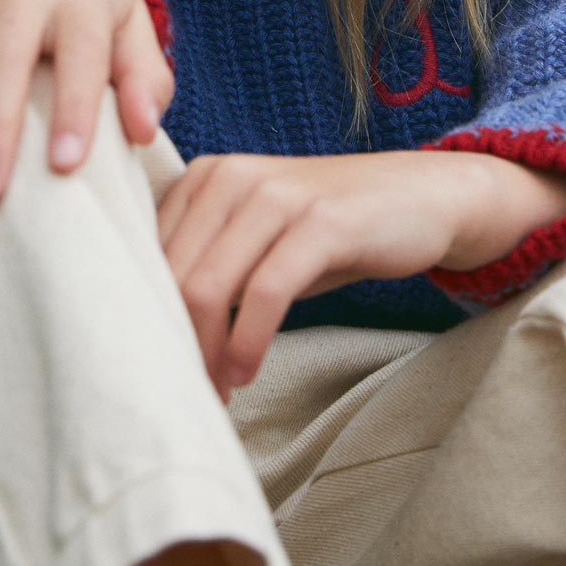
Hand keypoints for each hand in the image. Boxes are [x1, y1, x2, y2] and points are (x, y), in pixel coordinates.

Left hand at [155, 150, 463, 403]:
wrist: (418, 196)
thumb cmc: (326, 230)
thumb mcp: (257, 238)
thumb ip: (208, 265)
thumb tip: (153, 330)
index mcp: (206, 176)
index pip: (149, 253)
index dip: (147, 316)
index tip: (160, 362)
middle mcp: (232, 176)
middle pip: (173, 275)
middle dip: (175, 342)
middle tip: (188, 389)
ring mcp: (276, 195)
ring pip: (209, 285)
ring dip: (208, 351)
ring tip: (219, 388)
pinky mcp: (320, 221)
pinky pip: (266, 291)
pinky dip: (248, 342)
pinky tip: (247, 371)